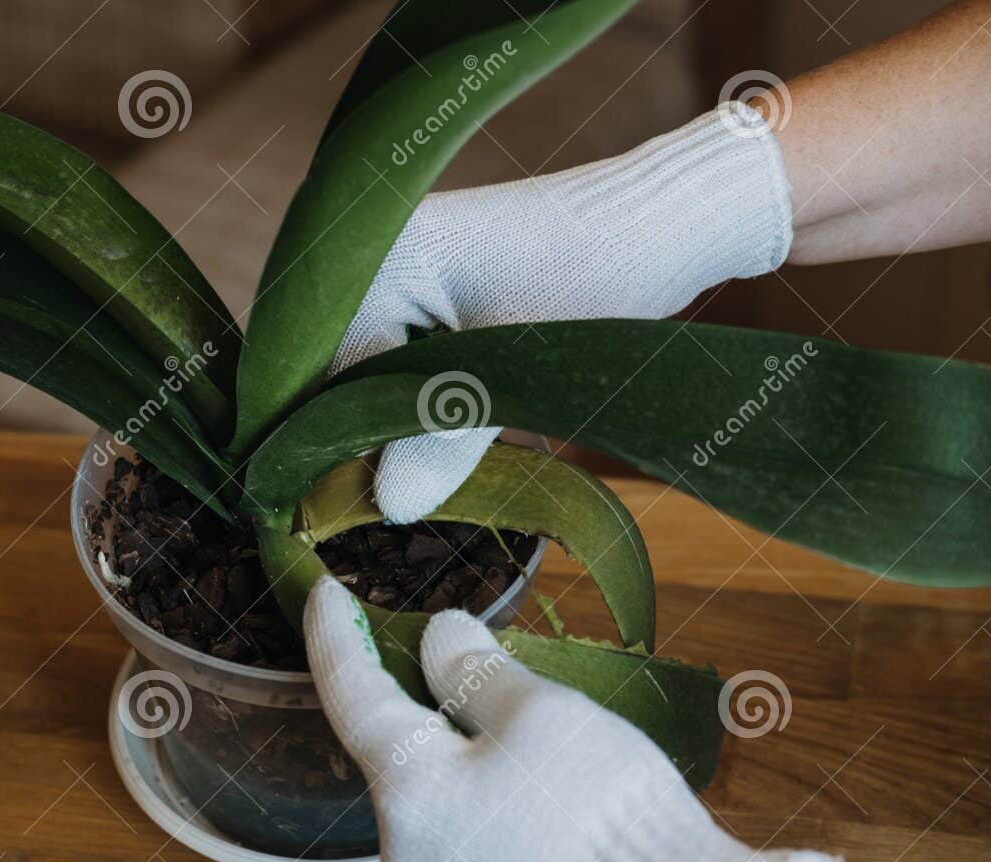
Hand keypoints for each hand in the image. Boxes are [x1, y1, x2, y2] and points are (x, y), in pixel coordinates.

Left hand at [303, 576, 836, 861]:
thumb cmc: (606, 811)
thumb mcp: (542, 711)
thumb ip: (475, 670)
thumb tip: (436, 639)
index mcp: (409, 794)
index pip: (352, 695)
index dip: (335, 636)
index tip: (322, 594)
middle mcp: (407, 860)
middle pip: (401, 759)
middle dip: (423, 707)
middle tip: (460, 660)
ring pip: (439, 811)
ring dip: (464, 765)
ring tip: (528, 739)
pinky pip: (472, 857)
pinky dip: (490, 816)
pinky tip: (545, 805)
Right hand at [330, 102, 791, 522]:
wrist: (663, 223)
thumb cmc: (591, 279)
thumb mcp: (513, 373)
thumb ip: (443, 441)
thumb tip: (387, 507)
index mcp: (377, 261)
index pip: (326, 379)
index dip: (345, 446)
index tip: (368, 504)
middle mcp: (375, 257)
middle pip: (342, 376)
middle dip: (371, 436)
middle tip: (394, 499)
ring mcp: (403, 270)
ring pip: (375, 374)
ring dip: (400, 425)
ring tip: (419, 475)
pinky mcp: (435, 289)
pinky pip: (405, 359)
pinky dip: (425, 401)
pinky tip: (449, 437)